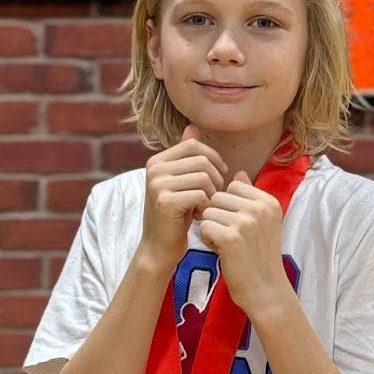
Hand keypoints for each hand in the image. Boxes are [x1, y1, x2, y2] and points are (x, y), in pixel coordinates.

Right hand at [139, 124, 227, 271]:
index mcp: (157, 161)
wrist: (159, 247)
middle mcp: (154, 169)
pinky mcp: (165, 200)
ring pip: (204, 177)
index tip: (220, 176)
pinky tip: (198, 216)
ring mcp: (158, 184)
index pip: (194, 145)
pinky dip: (206, 206)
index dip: (213, 158)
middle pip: (202, 160)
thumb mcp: (180, 182)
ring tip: (204, 207)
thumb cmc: (174, 215)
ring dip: (212, 194)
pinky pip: (201, 194)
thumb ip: (186, 157)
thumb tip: (192, 127)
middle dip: (216, 179)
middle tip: (212, 197)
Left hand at [198, 171, 288, 315]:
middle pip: (217, 197)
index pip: (232, 186)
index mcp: (268, 201)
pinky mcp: (231, 238)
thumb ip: (249, 196)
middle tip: (231, 236)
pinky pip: (204, 226)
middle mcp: (260, 209)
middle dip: (217, 216)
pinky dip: (208, 240)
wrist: (264, 289)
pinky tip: (221, 251)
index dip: (227, 205)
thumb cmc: (258, 254)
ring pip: (208, 211)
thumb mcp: (261, 221)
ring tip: (227, 244)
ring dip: (211, 228)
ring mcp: (246, 223)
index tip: (238, 224)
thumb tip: (238, 172)